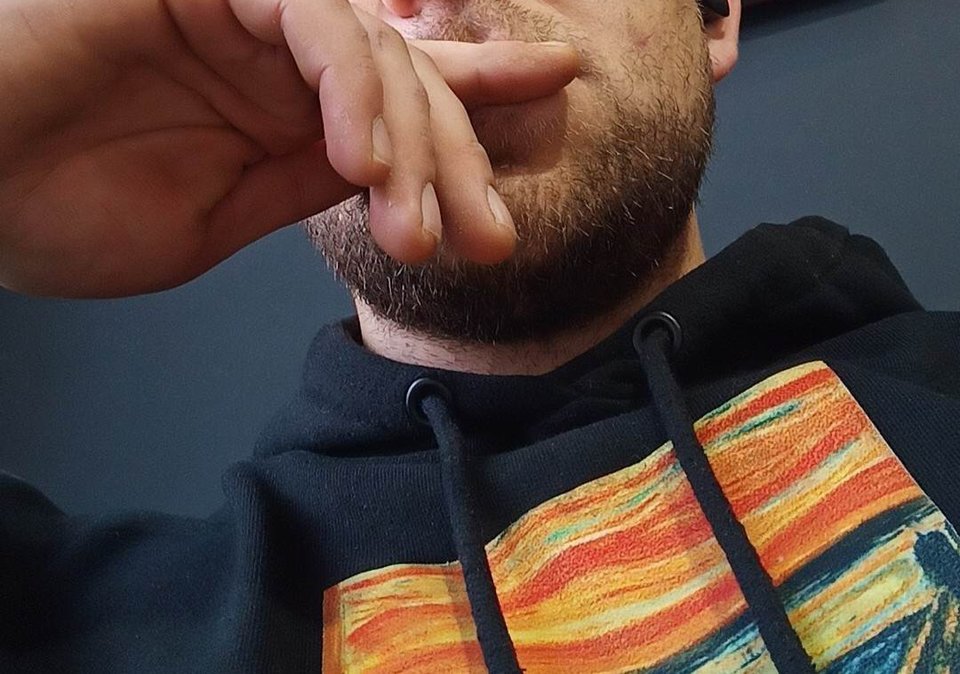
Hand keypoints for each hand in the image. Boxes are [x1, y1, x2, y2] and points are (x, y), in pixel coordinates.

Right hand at [0, 0, 577, 296]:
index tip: (556, 85)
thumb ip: (305, 180)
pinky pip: (311, 17)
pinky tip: (358, 160)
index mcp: (285, 106)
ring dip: (408, 147)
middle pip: (406, 82)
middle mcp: (274, 50)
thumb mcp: (220, 218)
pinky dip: (348, 88)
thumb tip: (395, 169)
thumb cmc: (58, 205)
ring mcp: (240, 10)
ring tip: (413, 230)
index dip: (482, 85)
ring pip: (372, 53)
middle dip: (458, 162)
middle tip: (488, 239)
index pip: (402, 88)